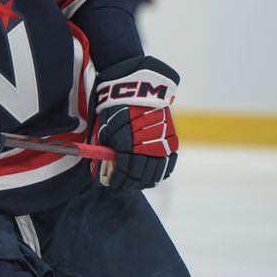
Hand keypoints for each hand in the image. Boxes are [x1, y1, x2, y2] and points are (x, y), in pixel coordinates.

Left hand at [93, 56, 179, 192]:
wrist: (139, 87)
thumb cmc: (116, 106)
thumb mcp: (105, 125)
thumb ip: (105, 147)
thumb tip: (103, 166)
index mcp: (130, 143)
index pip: (125, 172)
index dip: (118, 182)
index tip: (111, 188)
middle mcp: (149, 146)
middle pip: (140, 176)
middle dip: (129, 185)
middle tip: (120, 189)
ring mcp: (163, 145)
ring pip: (155, 173)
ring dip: (144, 182)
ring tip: (134, 185)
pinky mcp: (173, 141)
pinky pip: (168, 165)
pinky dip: (158, 173)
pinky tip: (149, 177)